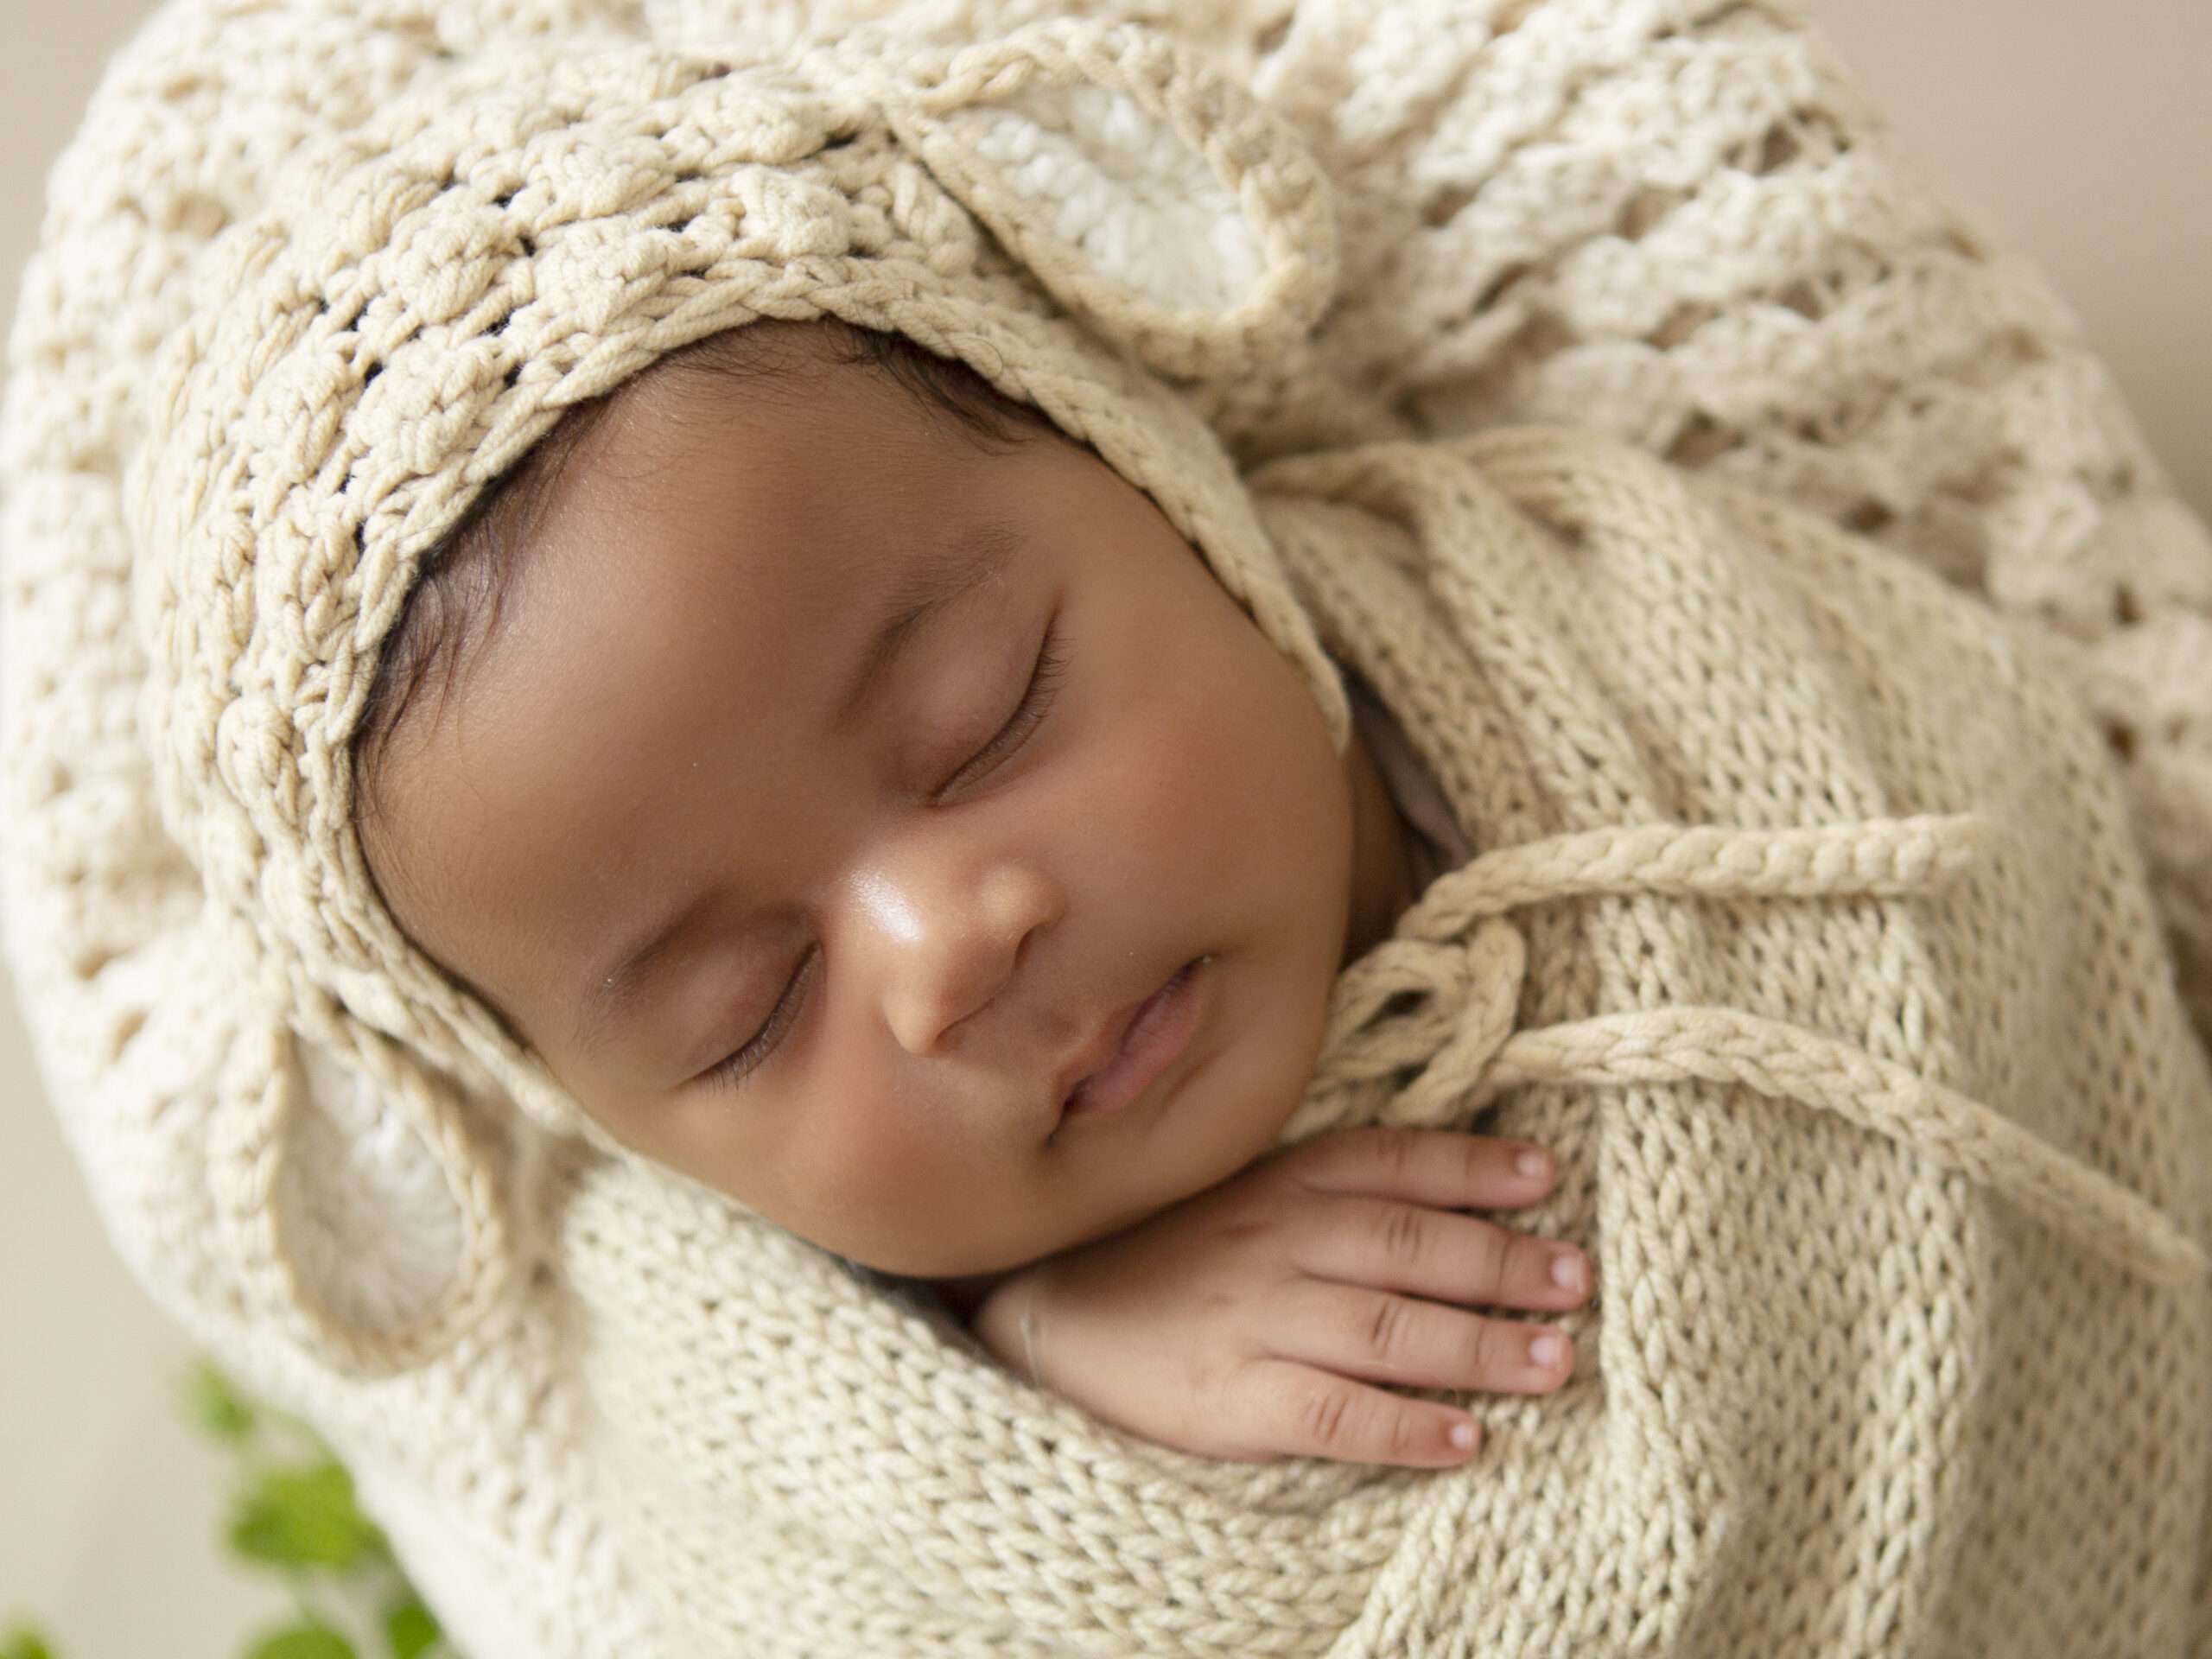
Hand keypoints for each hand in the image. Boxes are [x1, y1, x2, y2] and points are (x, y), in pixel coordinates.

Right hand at [972, 1128, 1591, 1465]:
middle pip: (1407, 1244)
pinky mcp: (1231, 1398)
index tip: (1544, 1178)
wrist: (1048, 1319)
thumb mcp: (1245, 1197)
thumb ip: (1334, 1192)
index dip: (1472, 1167)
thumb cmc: (1168, 1257)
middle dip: (1502, 1261)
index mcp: (1279, 1182)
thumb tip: (1460, 1202)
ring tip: (1554, 1361)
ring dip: (1480, 1344)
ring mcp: (1254, 1317)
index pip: (1391, 1161)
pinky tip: (1465, 1439)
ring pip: (1386, 1326)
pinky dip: (1405, 1426)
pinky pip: (1333, 1413)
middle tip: (1576, 1280)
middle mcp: (1274, 1239)